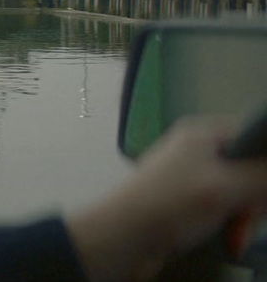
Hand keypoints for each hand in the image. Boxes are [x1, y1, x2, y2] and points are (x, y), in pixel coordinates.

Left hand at [67, 118, 266, 280]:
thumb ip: (263, 174)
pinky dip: (229, 225)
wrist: (122, 239)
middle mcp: (197, 150)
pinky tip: (230, 241)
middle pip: (250, 169)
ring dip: (244, 218)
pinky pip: (222, 208)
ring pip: (239, 193)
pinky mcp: (186, 203)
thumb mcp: (227, 186)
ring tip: (236, 237)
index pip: (255, 136)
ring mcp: (190, 177)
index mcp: (203, 134)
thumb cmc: (173, 204)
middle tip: (249, 219)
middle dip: (256, 199)